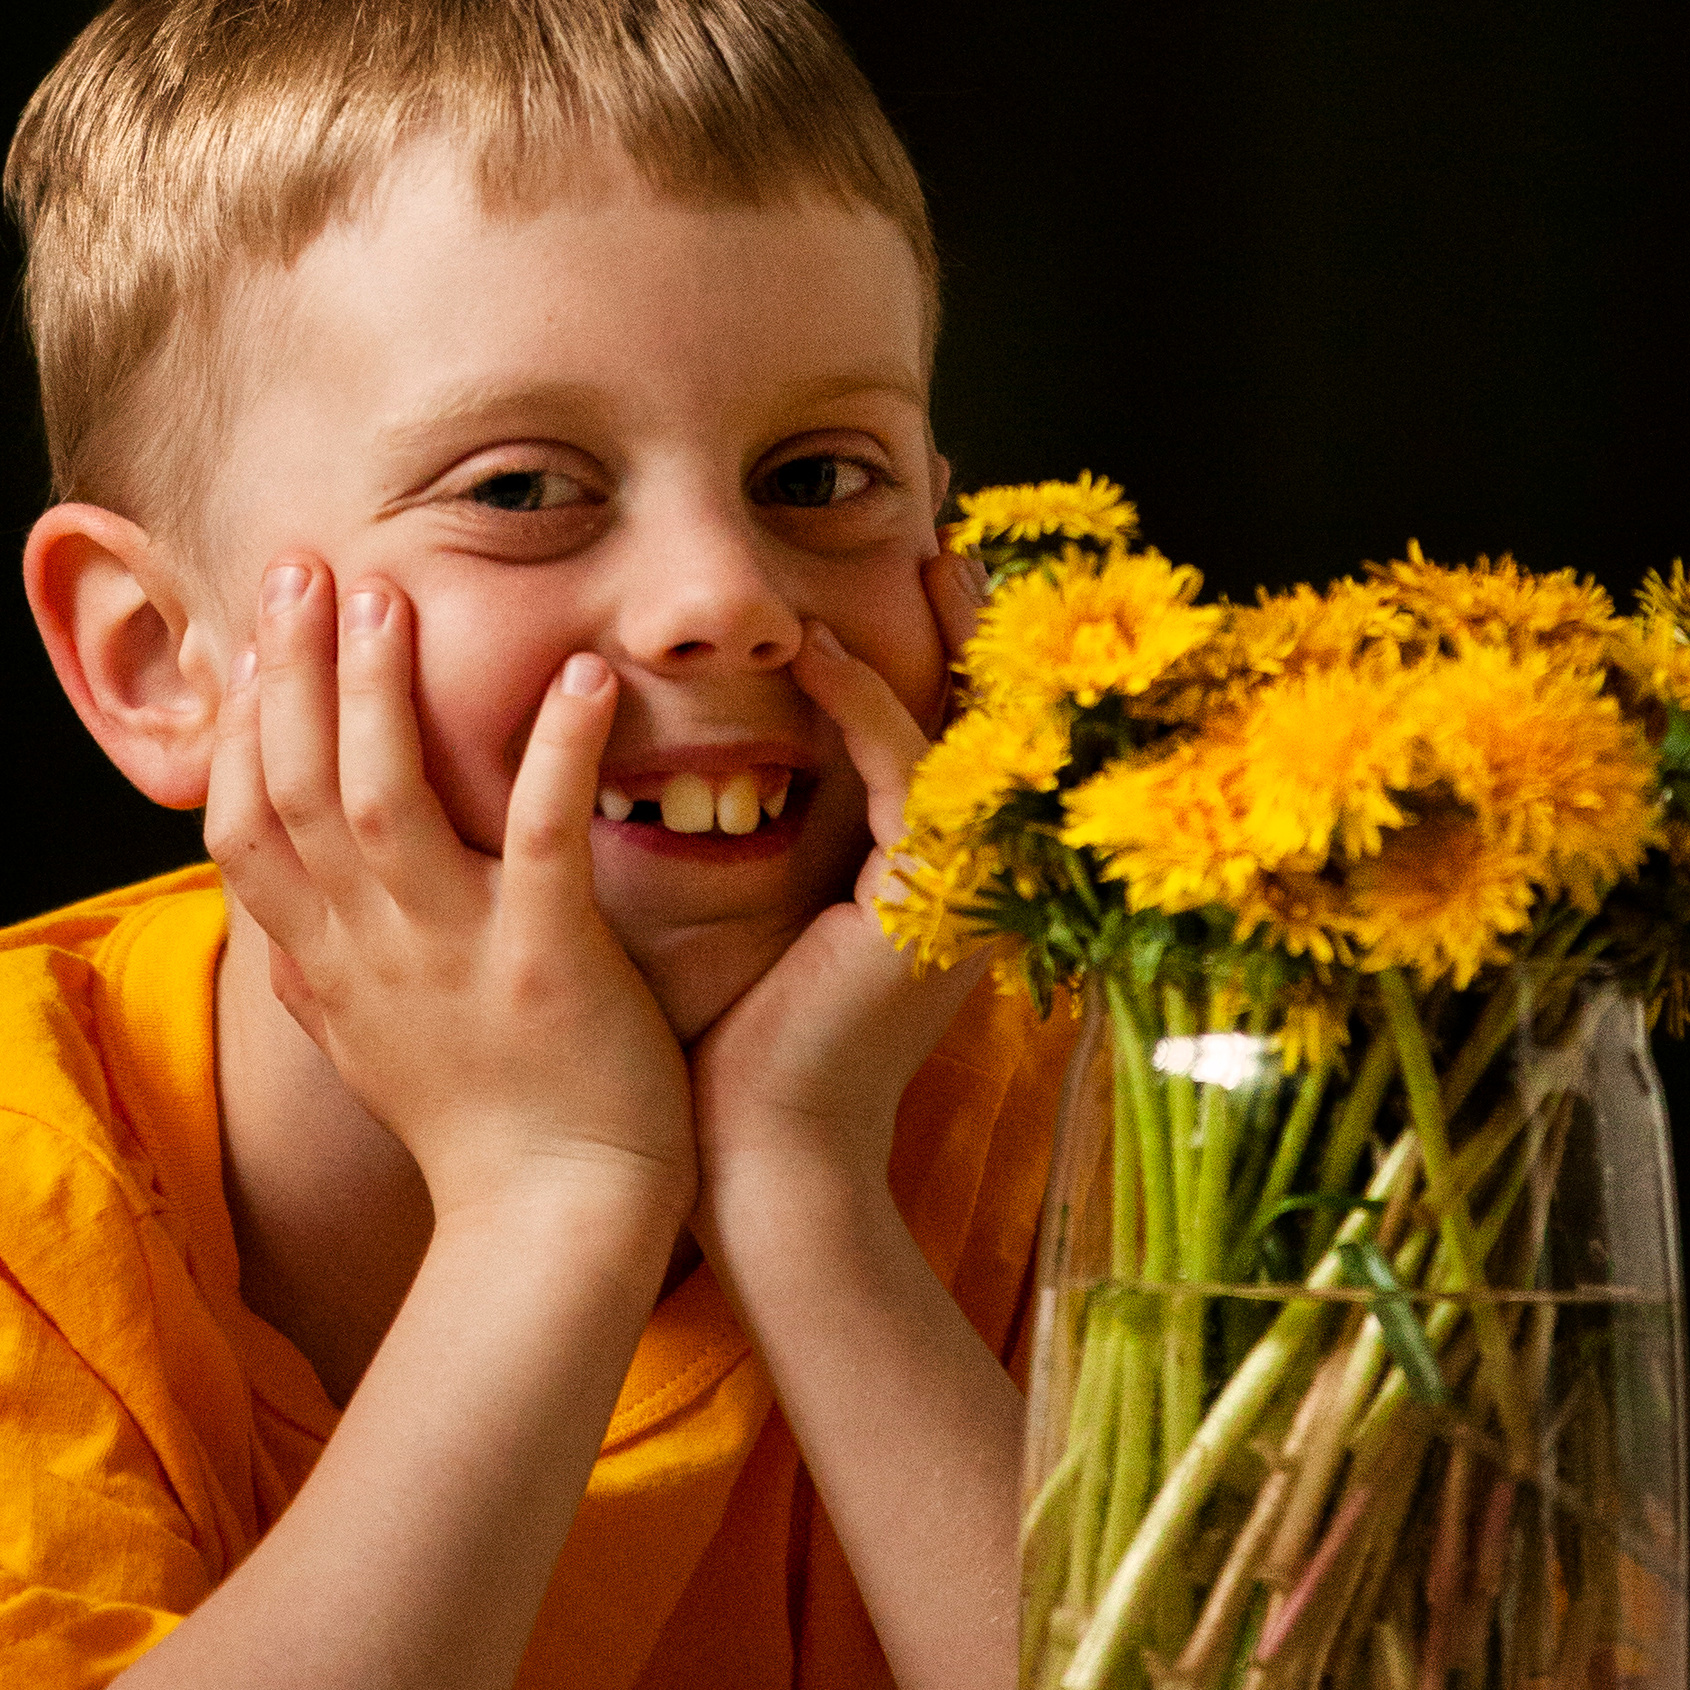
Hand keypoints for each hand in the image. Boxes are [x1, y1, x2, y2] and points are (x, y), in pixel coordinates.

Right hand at [206, 561, 694, 1230]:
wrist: (554, 1229)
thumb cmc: (480, 1132)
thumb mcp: (364, 1045)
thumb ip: (315, 969)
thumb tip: (266, 917)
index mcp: (327, 966)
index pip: (242, 829)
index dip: (242, 729)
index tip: (256, 643)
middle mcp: (370, 953)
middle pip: (297, 789)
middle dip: (292, 673)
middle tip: (299, 566)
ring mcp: (452, 957)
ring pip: (384, 799)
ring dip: (381, 692)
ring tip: (391, 595)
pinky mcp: (546, 966)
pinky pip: (541, 840)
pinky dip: (555, 754)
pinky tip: (580, 677)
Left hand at [688, 546, 991, 1219]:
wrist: (757, 1159)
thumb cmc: (734, 1052)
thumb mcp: (757, 917)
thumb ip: (763, 834)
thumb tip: (702, 763)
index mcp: (932, 879)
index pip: (948, 737)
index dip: (941, 649)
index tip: (922, 565)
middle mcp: (965, 876)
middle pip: (987, 718)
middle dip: (973, 622)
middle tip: (948, 529)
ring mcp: (958, 888)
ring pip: (962, 731)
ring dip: (924, 638)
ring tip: (910, 551)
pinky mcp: (929, 900)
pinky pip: (906, 774)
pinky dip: (860, 704)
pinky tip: (814, 646)